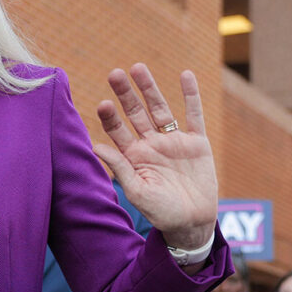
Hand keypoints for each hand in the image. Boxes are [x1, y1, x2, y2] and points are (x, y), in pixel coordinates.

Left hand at [92, 63, 216, 250]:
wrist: (192, 224)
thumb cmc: (160, 212)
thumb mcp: (137, 191)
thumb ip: (119, 167)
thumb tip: (94, 146)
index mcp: (133, 155)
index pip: (117, 130)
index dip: (110, 117)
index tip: (103, 104)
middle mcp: (151, 143)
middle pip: (136, 113)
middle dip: (126, 94)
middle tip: (114, 74)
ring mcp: (173, 141)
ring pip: (160, 109)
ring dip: (150, 89)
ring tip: (138, 68)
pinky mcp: (197, 143)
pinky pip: (194, 115)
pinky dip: (191, 95)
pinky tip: (186, 76)